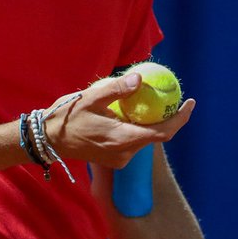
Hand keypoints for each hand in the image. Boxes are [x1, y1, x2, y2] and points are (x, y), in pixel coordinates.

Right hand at [41, 73, 195, 167]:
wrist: (48, 141)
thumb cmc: (66, 118)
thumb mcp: (90, 98)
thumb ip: (116, 89)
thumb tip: (139, 78)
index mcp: (122, 139)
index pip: (162, 132)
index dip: (179, 119)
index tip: (189, 102)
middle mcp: (124, 153)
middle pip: (156, 136)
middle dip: (166, 117)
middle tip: (170, 96)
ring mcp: (119, 158)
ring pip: (144, 139)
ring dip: (150, 122)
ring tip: (150, 101)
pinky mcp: (114, 159)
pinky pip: (133, 142)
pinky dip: (137, 127)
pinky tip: (132, 113)